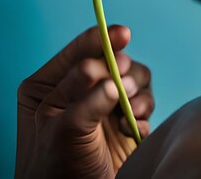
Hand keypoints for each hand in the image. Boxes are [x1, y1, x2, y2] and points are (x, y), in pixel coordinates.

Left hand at [16, 25, 154, 178]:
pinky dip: (142, 115)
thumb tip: (112, 80)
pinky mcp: (127, 119)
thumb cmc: (56, 168)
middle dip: (124, 74)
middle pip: (116, 61)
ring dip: (137, 95)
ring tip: (129, 112)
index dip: (102, 39)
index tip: (122, 34)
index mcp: (54, 85)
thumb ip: (87, 101)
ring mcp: (106, 103)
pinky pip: (146, 103)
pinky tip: (131, 131)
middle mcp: (82, 89)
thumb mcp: (64, 130)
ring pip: (137, 79)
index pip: (81, 51)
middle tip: (125, 87)